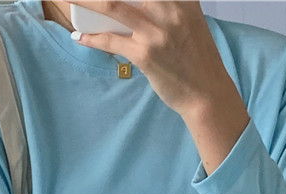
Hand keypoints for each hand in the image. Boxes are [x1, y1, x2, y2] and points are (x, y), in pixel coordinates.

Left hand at [67, 0, 235, 116]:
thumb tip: (144, 3)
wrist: (206, 92)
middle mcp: (169, 8)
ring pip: (112, 6)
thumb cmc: (196, 58)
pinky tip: (79, 36)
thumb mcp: (190, 19)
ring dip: (84, 0)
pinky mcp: (145, 54)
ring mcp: (156, 31)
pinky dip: (91, 38)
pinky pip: (110, 41)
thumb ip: (173, 4)